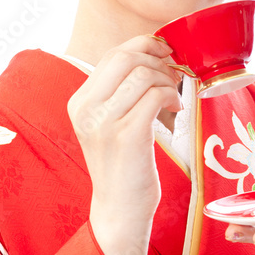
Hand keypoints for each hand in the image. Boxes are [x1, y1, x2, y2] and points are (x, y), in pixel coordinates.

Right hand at [67, 33, 182, 228]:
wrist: (119, 208)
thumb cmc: (122, 165)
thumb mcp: (108, 123)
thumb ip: (119, 92)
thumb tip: (152, 54)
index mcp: (79, 102)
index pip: (112, 54)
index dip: (144, 45)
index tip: (164, 52)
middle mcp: (86, 109)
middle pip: (125, 57)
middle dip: (157, 59)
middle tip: (173, 75)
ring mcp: (105, 122)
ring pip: (144, 74)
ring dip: (167, 80)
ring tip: (173, 97)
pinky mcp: (128, 135)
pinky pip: (155, 96)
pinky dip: (171, 97)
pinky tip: (174, 110)